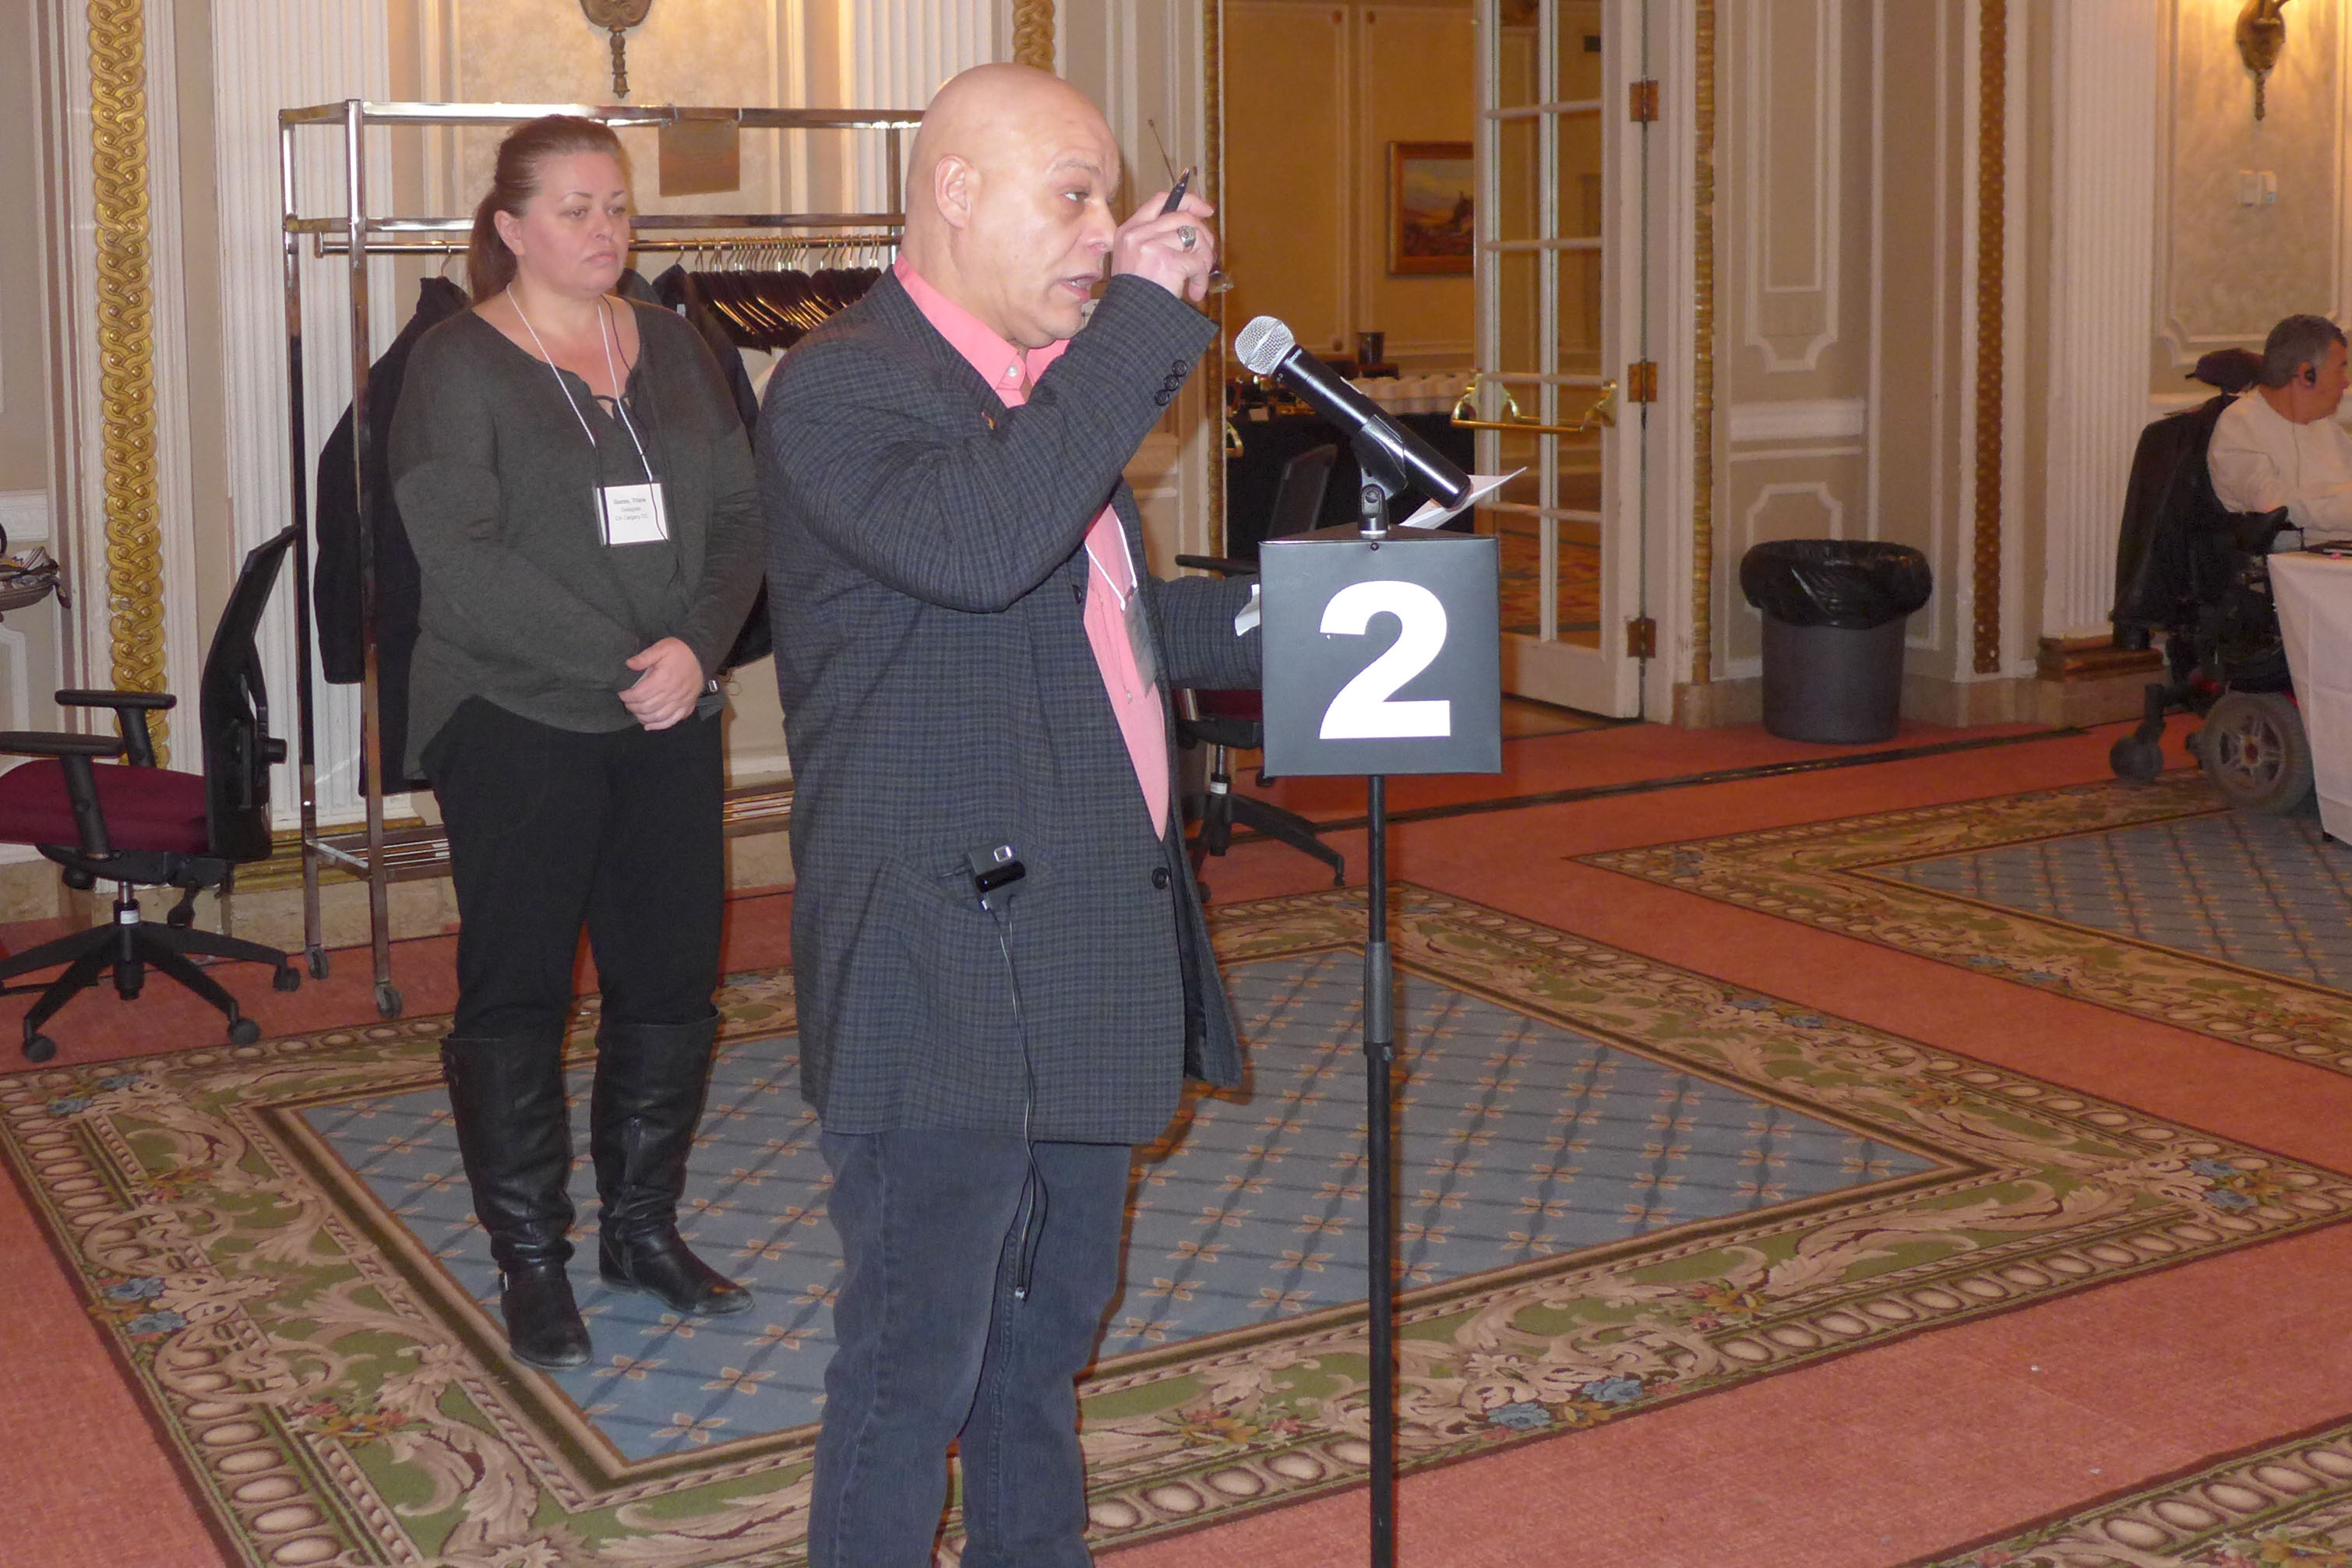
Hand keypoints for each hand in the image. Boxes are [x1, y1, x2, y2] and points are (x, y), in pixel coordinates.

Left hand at [622, 637, 703, 730]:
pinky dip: (660, 726)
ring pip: (658, 717)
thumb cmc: (681, 651)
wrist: (702, 655)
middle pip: (647, 707)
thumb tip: (629, 664)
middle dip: (633, 707)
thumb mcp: (662, 648)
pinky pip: (672, 720)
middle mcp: (672, 693)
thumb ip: (644, 657)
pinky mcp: (688, 706)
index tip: (622, 694)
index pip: (640, 694)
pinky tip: (649, 725)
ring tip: (636, 713)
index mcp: (663, 679)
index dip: (627, 697)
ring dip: (644, 718)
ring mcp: (681, 701)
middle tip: (628, 703)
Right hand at [1112, 187, 1218, 302]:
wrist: (1128, 318)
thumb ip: (1156, 239)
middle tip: (1207, 255)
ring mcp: (1151, 245)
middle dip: (1204, 235)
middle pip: (1184, 217)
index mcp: (1129, 229)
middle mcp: (1138, 233)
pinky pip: (1197, 263)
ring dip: (1205, 259)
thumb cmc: (1135, 294)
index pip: (1161, 199)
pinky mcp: (1166, 261)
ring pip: (1195, 238)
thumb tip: (1193, 228)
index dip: (1188, 201)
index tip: (1206, 210)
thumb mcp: (1135, 259)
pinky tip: (1194, 292)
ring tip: (1198, 277)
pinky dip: (1201, 279)